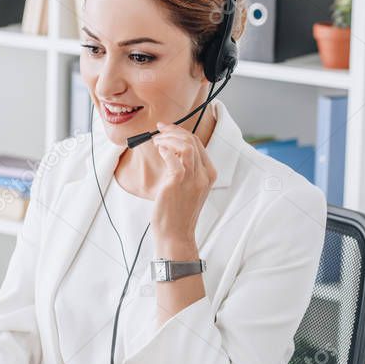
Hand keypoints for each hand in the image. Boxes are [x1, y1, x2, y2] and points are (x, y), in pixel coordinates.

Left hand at [150, 121, 216, 240]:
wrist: (175, 235)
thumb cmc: (177, 213)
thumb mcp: (186, 188)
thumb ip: (184, 170)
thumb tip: (170, 150)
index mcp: (208, 175)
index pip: (198, 144)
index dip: (181, 132)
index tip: (166, 128)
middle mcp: (203, 175)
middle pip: (192, 141)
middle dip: (173, 131)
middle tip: (158, 130)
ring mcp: (193, 179)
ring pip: (185, 146)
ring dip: (168, 138)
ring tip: (156, 141)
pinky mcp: (178, 183)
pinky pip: (174, 158)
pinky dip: (165, 150)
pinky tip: (159, 150)